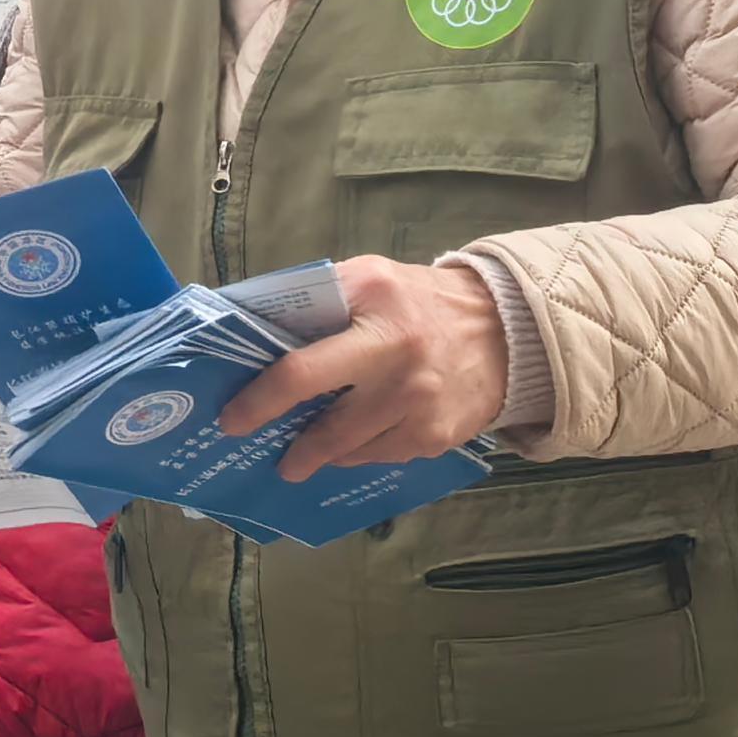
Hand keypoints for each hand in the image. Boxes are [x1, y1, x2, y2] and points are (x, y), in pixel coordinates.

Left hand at [220, 255, 509, 481]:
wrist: (505, 330)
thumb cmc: (419, 302)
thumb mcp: (370, 279)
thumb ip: (320, 300)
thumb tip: (256, 330)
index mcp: (373, 313)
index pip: (302, 367)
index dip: (261, 399)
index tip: (233, 417)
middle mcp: (397, 363)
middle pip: (326, 423)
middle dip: (288, 445)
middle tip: (263, 451)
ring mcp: (419, 406)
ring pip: (349, 448)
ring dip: (318, 455)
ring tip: (299, 457)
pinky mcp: (436, 437)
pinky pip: (380, 456)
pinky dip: (358, 452)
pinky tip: (349, 445)